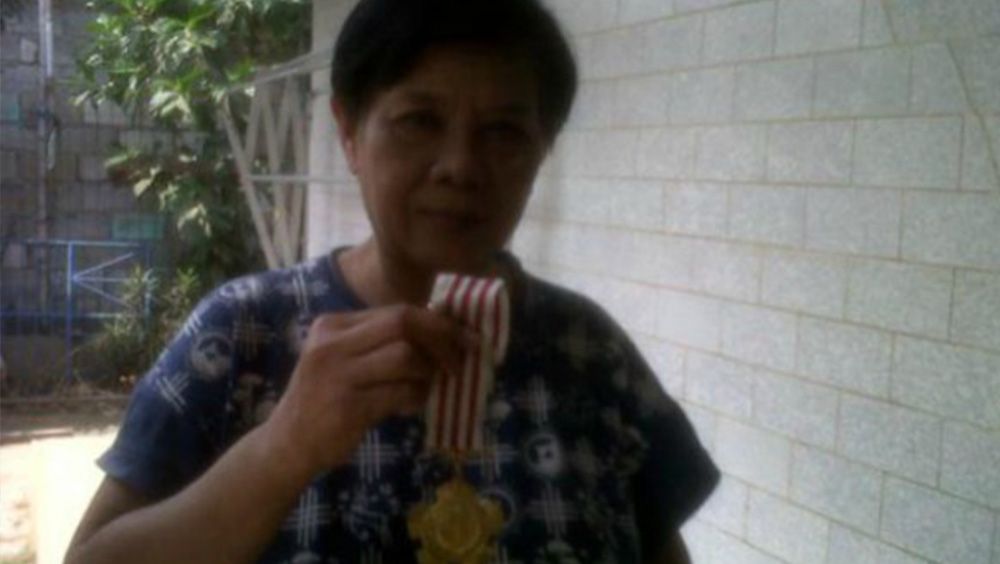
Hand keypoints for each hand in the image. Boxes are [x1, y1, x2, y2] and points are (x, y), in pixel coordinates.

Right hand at [263, 305, 474, 474]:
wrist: (287, 444)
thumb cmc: (322, 399)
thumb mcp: (340, 359)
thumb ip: (378, 342)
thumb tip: (440, 329)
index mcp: (331, 325)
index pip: (396, 311)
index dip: (437, 322)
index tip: (463, 337)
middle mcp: (331, 343)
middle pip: (403, 322)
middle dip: (442, 338)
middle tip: (460, 359)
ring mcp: (338, 374)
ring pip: (405, 355)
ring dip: (428, 372)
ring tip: (427, 386)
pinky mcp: (349, 406)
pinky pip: (401, 392)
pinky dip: (416, 397)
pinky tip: (412, 404)